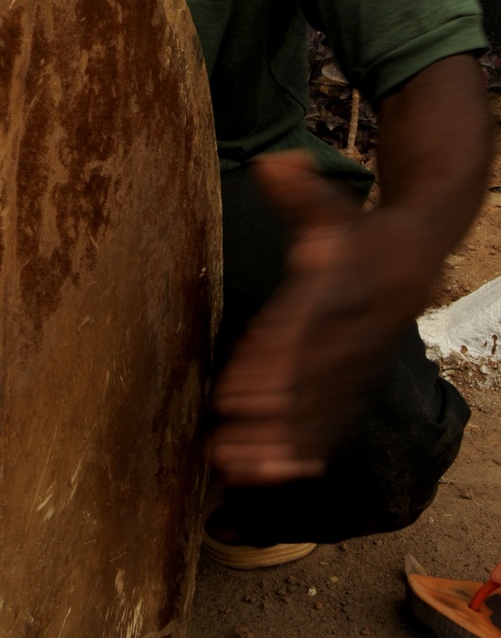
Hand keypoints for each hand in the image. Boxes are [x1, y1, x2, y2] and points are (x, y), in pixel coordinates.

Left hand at [210, 151, 425, 485]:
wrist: (415, 258)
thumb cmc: (354, 232)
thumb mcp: (328, 204)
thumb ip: (296, 190)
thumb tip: (273, 161)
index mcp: (337, 289)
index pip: (299, 333)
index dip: (267, 364)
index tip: (231, 392)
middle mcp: (348, 333)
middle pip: (305, 383)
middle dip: (264, 419)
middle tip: (223, 446)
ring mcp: (356, 363)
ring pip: (317, 411)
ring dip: (278, 444)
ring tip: (237, 470)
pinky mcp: (359, 381)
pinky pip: (334, 421)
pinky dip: (306, 450)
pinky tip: (277, 476)